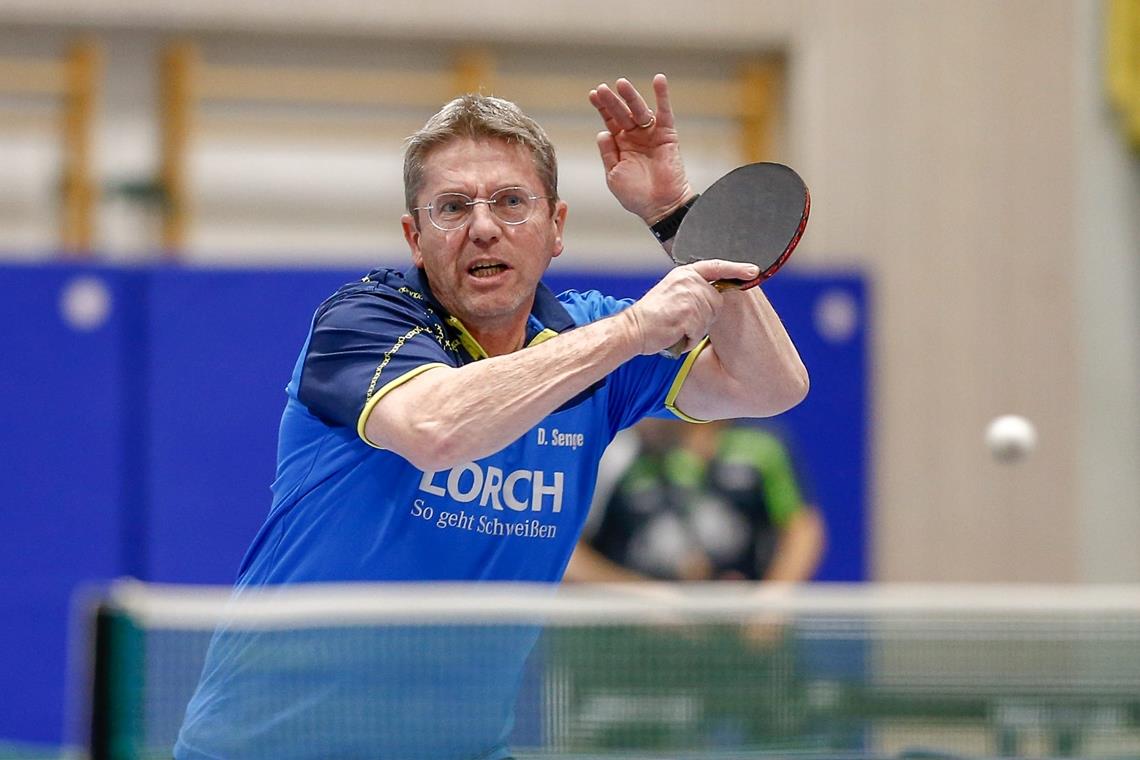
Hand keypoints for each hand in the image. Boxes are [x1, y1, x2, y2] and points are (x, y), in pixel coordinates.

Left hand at [590, 74, 694, 224]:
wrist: (659, 206)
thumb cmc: (635, 195)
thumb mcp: (614, 174)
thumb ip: (607, 153)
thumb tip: (602, 133)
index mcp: (621, 145)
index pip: (610, 121)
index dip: (602, 108)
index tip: (593, 94)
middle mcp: (635, 137)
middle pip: (621, 112)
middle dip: (611, 101)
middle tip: (602, 89)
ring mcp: (651, 135)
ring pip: (639, 110)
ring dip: (630, 96)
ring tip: (621, 84)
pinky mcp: (667, 135)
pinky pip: (665, 112)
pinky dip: (662, 96)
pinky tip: (659, 80)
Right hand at [622, 259, 760, 354]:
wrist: (633, 329)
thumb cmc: (651, 316)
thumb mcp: (672, 292)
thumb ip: (693, 290)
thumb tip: (713, 295)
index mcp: (685, 274)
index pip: (716, 267)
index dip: (737, 268)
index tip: (753, 271)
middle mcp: (690, 282)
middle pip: (716, 301)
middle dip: (704, 316)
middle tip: (681, 320)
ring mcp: (691, 297)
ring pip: (710, 318)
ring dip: (696, 328)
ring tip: (676, 326)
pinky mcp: (690, 314)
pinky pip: (701, 331)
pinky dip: (690, 338)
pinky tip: (675, 333)